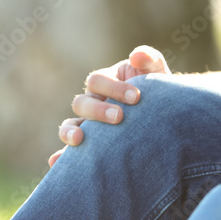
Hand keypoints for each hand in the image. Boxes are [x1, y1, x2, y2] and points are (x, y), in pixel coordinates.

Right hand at [47, 45, 170, 166]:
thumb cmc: (156, 89)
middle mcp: (93, 100)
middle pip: (82, 103)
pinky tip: (57, 164)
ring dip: (70, 132)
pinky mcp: (90, 143)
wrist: (164, 113)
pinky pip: (69, 151)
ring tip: (79, 140)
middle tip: (119, 117)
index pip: (97, 80)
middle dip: (98, 110)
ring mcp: (88, 123)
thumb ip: (149, 59)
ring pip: (69, 125)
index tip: (136, 97)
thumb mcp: (155, 71)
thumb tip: (137, 55)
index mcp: (105, 81)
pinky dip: (60, 157)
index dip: (113, 87)